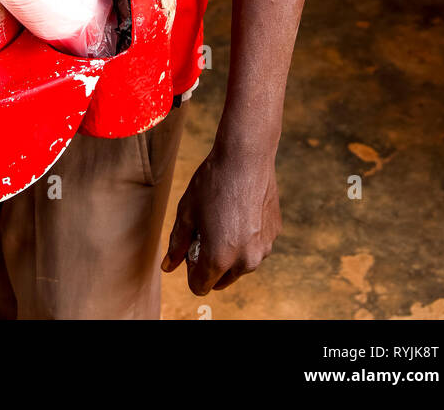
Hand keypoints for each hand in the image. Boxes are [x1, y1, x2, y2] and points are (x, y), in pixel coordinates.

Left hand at [161, 144, 280, 294]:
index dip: (190, 270)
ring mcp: (264, 248)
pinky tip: (240, 211)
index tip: (190, 249)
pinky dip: (247, 237)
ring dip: (231, 252)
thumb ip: (177, 244)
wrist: (246, 156)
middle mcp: (245, 261)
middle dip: (211, 265)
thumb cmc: (212, 182)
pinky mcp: (275, 234)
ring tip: (223, 219)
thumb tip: (168, 267)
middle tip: (205, 232)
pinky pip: (256, 246)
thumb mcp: (187, 212)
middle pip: (222, 280)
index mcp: (219, 259)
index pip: (200, 286)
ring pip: (241, 265)